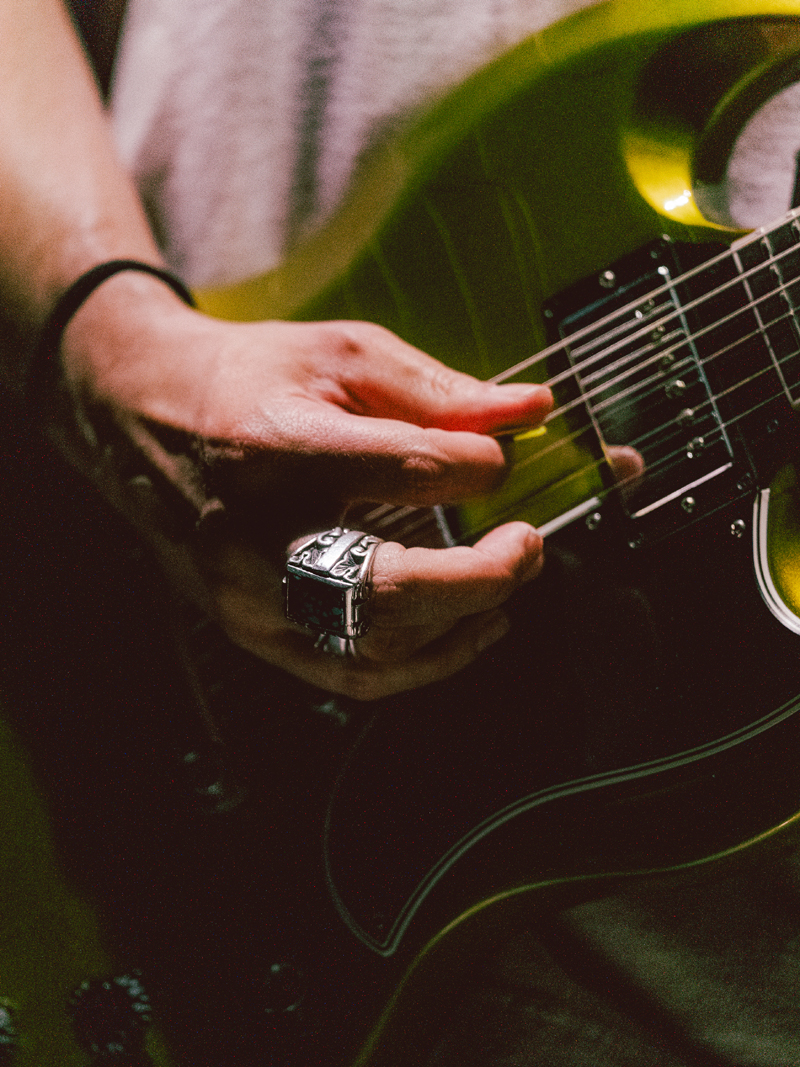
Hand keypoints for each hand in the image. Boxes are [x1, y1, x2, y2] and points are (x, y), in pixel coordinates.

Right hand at [57, 274, 552, 698]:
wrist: (143, 416)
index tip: (500, 456)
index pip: (413, 471)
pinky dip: (422, 662)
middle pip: (391, 587)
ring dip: (462, 627)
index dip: (483, 467)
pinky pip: (348, 673)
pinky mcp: (250, 629)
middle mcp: (253, 535)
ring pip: (374, 647)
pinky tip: (465, 629)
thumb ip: (438, 390)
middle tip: (528, 545)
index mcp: (277, 446)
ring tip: (506, 585)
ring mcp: (246, 595)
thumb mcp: (341, 356)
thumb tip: (530, 411)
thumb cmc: (245, 378)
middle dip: (486, 575)